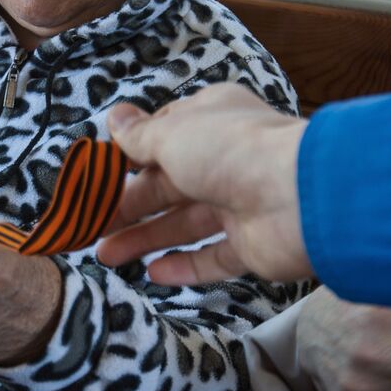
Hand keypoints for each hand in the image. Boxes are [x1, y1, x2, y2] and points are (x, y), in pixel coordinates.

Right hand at [96, 84, 309, 284]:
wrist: (301, 197)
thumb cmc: (230, 150)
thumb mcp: (172, 134)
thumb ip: (140, 136)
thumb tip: (115, 117)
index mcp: (211, 121)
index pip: (164, 135)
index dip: (131, 155)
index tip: (98, 175)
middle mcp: (225, 160)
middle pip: (168, 186)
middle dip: (128, 206)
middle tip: (89, 225)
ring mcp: (240, 204)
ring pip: (184, 224)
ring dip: (145, 238)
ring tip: (105, 255)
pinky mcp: (251, 245)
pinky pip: (211, 258)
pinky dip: (183, 266)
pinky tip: (152, 273)